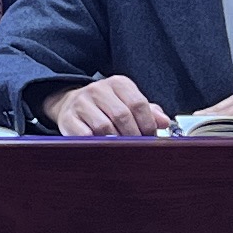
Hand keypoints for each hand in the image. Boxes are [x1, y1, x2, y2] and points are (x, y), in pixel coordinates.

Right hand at [39, 74, 172, 137]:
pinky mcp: (68, 118)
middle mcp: (98, 89)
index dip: (147, 124)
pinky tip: (103, 148)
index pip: (138, 103)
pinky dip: (97, 144)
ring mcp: (81, 103)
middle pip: (122, 115)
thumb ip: (148, 111)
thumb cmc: (104, 107)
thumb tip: (164, 121)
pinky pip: (85, 135)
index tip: (151, 137)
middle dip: (134, 136)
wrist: (70, 105)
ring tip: (122, 149)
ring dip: (116, 142)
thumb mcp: (127, 103)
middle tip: (138, 147)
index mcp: (118, 83)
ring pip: (104, 127)